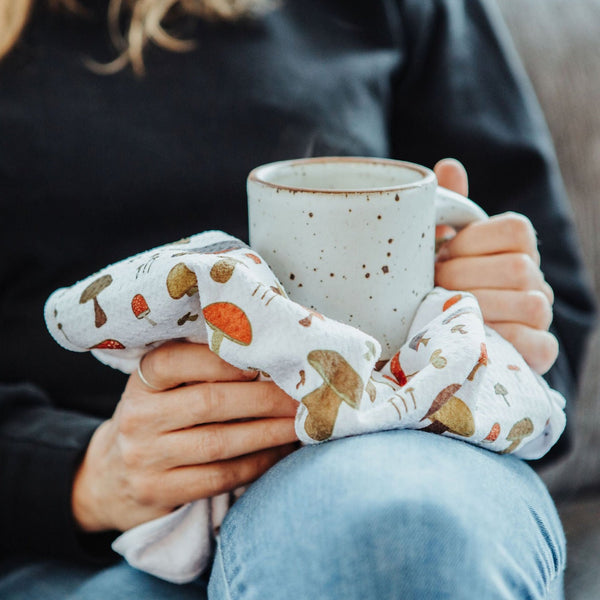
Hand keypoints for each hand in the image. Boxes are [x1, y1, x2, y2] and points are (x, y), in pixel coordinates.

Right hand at [72, 342, 297, 532]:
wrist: (111, 473)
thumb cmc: (157, 415)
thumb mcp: (163, 385)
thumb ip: (200, 366)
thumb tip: (267, 352)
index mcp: (142, 379)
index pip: (180, 360)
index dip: (227, 360)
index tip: (269, 359)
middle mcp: (139, 416)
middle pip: (210, 401)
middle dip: (264, 397)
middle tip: (302, 393)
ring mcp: (145, 457)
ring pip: (218, 442)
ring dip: (269, 432)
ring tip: (301, 422)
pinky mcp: (159, 491)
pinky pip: (219, 477)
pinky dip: (257, 463)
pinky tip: (280, 451)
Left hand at [433, 158, 557, 374]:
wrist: (445, 338)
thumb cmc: (441, 283)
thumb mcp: (440, 247)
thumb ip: (449, 211)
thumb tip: (448, 165)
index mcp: (516, 247)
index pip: (515, 229)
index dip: (472, 242)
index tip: (441, 253)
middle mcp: (536, 279)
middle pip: (518, 268)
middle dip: (465, 277)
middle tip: (434, 285)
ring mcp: (541, 316)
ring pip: (530, 304)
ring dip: (479, 308)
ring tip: (445, 309)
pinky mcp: (540, 352)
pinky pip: (536, 344)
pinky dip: (500, 339)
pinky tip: (470, 335)